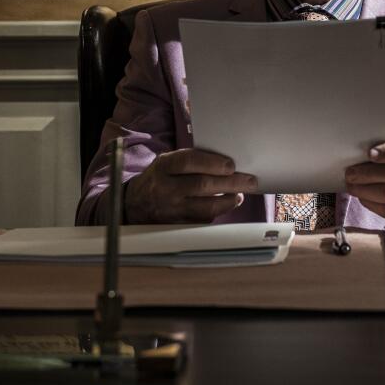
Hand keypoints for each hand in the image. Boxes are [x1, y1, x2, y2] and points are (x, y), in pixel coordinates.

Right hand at [125, 149, 259, 223]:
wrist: (135, 204)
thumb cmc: (161, 177)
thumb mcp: (167, 162)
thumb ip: (190, 159)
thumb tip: (225, 161)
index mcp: (163, 166)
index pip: (188, 162)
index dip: (211, 163)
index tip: (231, 165)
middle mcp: (165, 188)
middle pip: (201, 185)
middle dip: (230, 183)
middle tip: (249, 180)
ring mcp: (171, 209)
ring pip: (205, 207)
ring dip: (228, 200)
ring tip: (240, 194)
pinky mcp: (176, 225)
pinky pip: (202, 220)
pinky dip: (218, 212)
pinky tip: (227, 204)